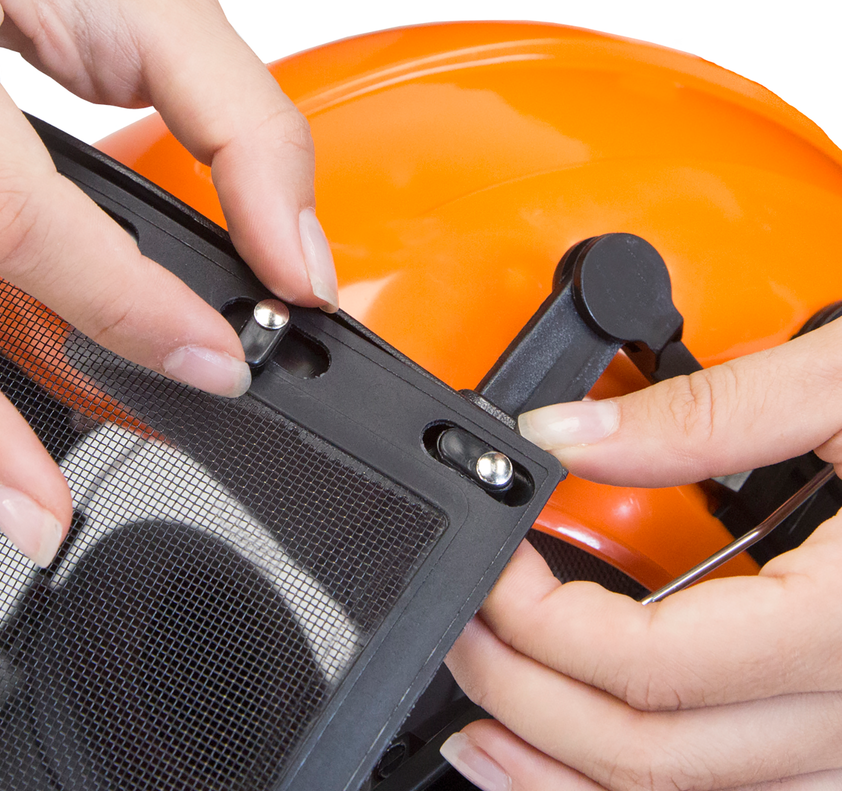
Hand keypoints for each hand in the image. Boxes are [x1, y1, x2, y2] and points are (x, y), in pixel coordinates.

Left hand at [444, 319, 841, 789]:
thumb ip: (705, 412)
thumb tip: (566, 433)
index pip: (646, 664)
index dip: (538, 619)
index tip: (491, 559)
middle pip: (647, 753)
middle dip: (524, 696)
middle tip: (460, 632)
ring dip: (564, 774)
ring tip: (479, 731)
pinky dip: (639, 784)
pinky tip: (578, 762)